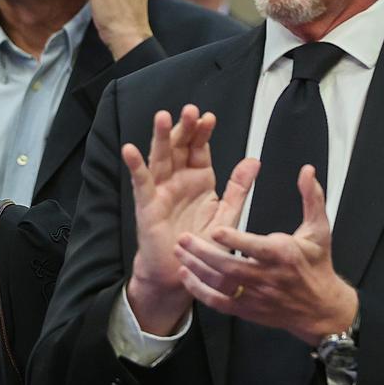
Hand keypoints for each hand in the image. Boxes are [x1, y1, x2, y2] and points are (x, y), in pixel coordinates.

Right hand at [123, 105, 256, 334]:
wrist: (182, 274)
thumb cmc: (202, 246)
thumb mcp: (227, 214)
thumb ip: (238, 187)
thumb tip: (253, 160)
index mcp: (199, 181)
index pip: (200, 149)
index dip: (203, 133)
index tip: (210, 118)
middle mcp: (179, 181)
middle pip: (180, 147)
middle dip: (184, 128)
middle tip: (190, 111)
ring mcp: (162, 191)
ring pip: (160, 158)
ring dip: (160, 137)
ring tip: (162, 118)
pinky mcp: (148, 206)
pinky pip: (141, 183)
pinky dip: (135, 166)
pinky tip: (130, 150)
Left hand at [176, 164, 357, 344]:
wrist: (320, 309)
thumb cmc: (317, 267)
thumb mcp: (319, 230)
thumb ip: (312, 198)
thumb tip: (307, 172)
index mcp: (283, 255)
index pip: (255, 248)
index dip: (234, 240)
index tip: (215, 229)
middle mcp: (267, 277)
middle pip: (230, 267)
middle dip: (204, 253)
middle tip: (184, 238)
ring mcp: (255, 296)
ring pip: (221, 284)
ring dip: (197, 268)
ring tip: (179, 253)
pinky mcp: (247, 310)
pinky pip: (219, 303)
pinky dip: (200, 291)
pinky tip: (187, 277)